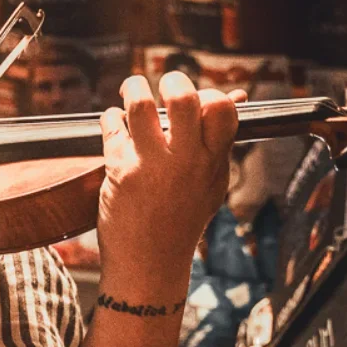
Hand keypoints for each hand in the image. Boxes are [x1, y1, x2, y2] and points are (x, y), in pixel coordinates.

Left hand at [96, 72, 243, 297]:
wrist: (150, 267)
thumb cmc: (180, 222)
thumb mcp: (211, 184)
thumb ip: (220, 142)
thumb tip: (236, 96)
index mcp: (211, 163)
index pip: (222, 109)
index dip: (211, 94)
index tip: (198, 99)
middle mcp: (184, 162)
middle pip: (184, 98)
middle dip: (173, 80)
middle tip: (164, 83)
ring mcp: (151, 166)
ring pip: (141, 105)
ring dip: (133, 88)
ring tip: (131, 89)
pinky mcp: (120, 172)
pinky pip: (112, 127)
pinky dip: (110, 118)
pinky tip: (113, 121)